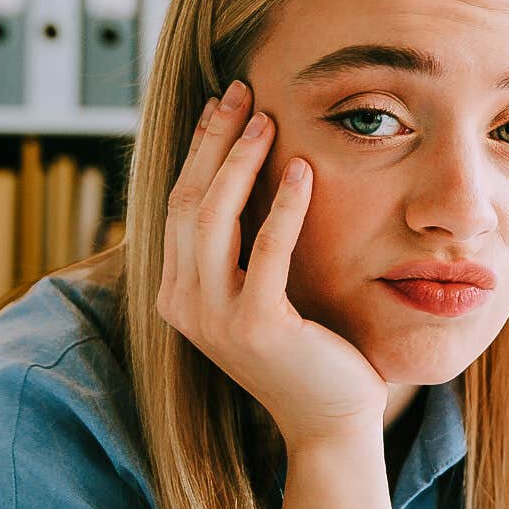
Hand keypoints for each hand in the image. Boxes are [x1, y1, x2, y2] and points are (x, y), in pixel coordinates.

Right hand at [157, 79, 388, 449]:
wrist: (331, 418)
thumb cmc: (306, 348)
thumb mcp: (259, 289)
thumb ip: (241, 244)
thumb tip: (244, 170)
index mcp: (178, 292)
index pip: (178, 202)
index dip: (200, 148)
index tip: (225, 101)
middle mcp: (184, 304)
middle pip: (188, 200)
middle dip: (213, 139)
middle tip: (241, 90)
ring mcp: (215, 319)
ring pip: (213, 217)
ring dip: (240, 161)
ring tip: (267, 119)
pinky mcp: (257, 327)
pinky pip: (266, 250)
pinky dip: (284, 205)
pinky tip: (304, 169)